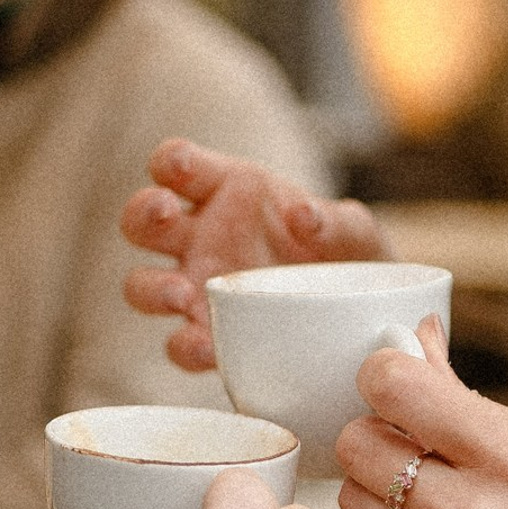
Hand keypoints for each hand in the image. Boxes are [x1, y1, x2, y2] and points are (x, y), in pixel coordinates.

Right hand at [120, 139, 386, 371]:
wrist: (366, 317)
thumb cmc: (348, 258)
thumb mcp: (355, 233)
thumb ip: (337, 221)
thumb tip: (305, 216)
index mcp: (226, 192)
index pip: (179, 165)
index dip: (170, 162)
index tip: (178, 167)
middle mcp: (200, 236)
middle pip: (142, 220)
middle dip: (143, 212)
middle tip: (164, 213)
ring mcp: (197, 287)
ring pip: (142, 284)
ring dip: (152, 287)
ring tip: (183, 294)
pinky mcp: (207, 334)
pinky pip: (179, 343)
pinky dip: (186, 346)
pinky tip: (207, 346)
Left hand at [335, 320, 507, 508]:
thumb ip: (467, 395)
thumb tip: (412, 336)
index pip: (396, 386)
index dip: (383, 374)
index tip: (395, 385)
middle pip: (356, 441)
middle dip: (374, 434)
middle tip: (404, 447)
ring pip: (349, 497)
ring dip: (371, 489)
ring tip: (414, 497)